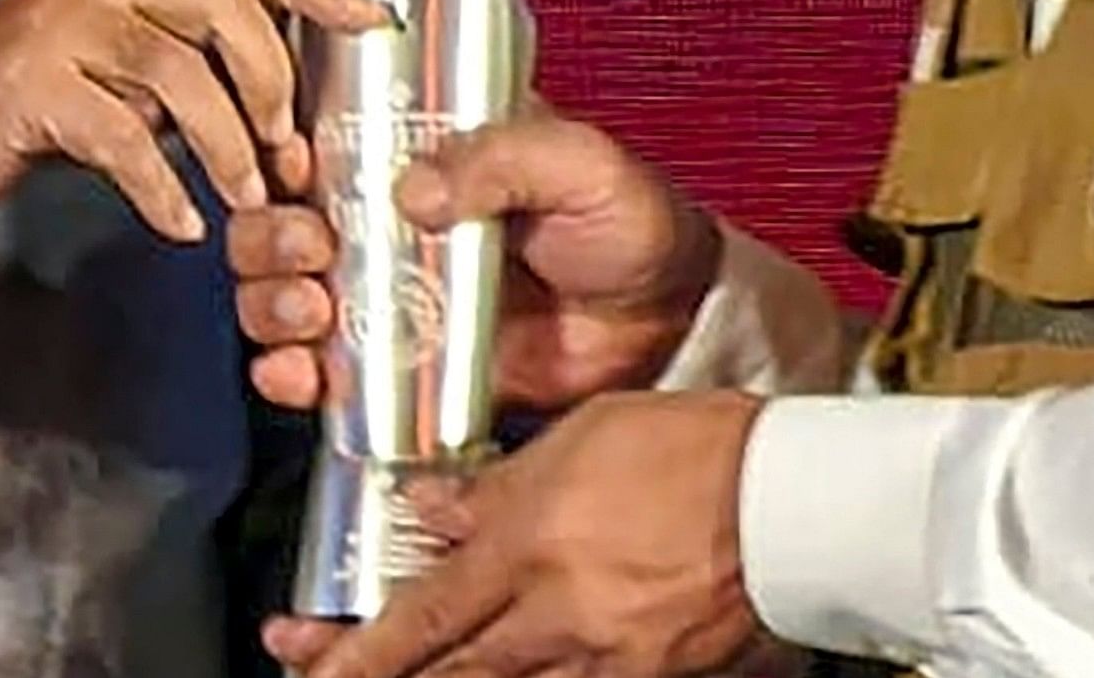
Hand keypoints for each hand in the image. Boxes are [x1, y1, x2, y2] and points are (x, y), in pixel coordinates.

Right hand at [0, 0, 385, 240]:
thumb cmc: (31, 92)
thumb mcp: (116, 49)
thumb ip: (184, 48)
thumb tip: (279, 92)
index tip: (371, 20)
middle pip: (224, 1)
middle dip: (273, 78)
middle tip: (290, 149)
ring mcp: (65, 24)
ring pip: (180, 72)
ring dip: (227, 147)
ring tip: (247, 201)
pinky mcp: (33, 84)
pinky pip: (124, 138)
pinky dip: (162, 188)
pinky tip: (181, 226)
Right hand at [232, 112, 721, 415]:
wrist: (669, 325)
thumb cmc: (630, 223)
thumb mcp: (579, 161)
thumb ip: (503, 158)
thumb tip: (416, 190)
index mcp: (423, 154)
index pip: (321, 139)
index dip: (284, 152)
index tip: (293, 167)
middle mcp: (389, 225)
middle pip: (283, 221)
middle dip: (271, 237)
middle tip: (309, 248)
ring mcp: (390, 299)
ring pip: (283, 295)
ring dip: (270, 303)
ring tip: (311, 312)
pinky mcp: (400, 370)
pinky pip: (324, 375)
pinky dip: (293, 376)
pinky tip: (303, 375)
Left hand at [263, 390, 768, 677]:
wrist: (793, 499)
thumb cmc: (692, 450)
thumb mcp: (577, 438)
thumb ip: (493, 486)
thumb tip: (428, 507)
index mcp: (531, 546)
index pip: (421, 614)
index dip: (354, 650)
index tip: (300, 657)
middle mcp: (557, 617)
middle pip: (447, 674)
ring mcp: (604, 659)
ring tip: (407, 676)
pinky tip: (517, 668)